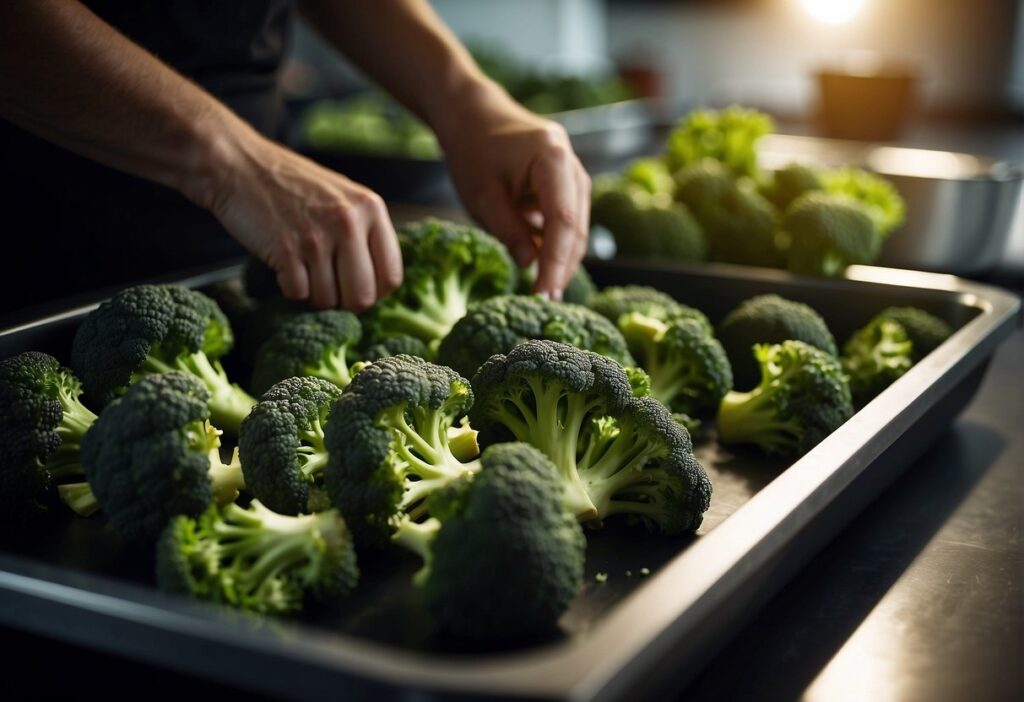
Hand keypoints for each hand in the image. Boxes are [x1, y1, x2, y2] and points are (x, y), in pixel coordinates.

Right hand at [187, 127, 402, 310]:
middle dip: (344, 304)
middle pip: (363, 298)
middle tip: (329, 292)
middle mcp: (349, 223)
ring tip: (303, 272)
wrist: (238, 164)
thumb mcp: (343, 197)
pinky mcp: (286, 250)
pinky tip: (284, 267)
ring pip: (328, 300)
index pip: (392, 276)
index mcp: (371, 208)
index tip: (358, 290)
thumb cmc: (291, 185)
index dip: (376, 293)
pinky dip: (290, 289)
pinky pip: (299, 294)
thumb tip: (378, 285)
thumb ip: (365, 232)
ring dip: (314, 296)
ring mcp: (318, 237)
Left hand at [439, 88, 589, 299]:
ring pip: (577, 228)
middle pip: (576, 228)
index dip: (555, 264)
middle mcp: (572, 165)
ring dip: (561, 259)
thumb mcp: (482, 195)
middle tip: (544, 302)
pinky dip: (556, 245)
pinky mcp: (568, 184)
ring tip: (541, 289)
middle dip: (561, 267)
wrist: (474, 116)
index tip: (544, 295)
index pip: (563, 222)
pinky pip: (569, 221)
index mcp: (552, 159)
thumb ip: (508, 231)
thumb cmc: (473, 150)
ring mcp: (574, 174)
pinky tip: (540, 267)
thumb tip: (529, 266)